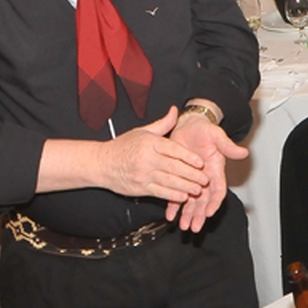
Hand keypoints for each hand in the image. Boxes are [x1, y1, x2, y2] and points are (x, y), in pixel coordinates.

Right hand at [97, 107, 213, 204]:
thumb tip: (175, 110)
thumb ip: (162, 124)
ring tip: (198, 189)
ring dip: (185, 186)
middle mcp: (147, 159)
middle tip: (205, 179)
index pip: (173, 150)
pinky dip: (172, 195)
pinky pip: (159, 192)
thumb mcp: (142, 131)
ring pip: (168, 181)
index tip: (201, 162)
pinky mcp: (139, 188)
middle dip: (192, 174)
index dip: (189, 157)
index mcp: (150, 143)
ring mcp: (143, 174)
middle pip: (174, 167)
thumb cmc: (124, 146)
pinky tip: (183, 196)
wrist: (102, 163)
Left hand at [164, 107, 249, 231]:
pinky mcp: (179, 178)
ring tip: (185, 227)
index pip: (218, 190)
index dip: (214, 202)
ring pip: (191, 202)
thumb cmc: (204, 130)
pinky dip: (174, 206)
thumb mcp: (216, 135)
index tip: (210, 212)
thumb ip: (228, 146)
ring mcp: (191, 180)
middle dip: (200, 215)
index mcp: (215, 170)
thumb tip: (243, 152)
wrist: (188, 125)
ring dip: (188, 214)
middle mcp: (205, 178)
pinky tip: (170, 216)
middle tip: (195, 227)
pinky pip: (176, 195)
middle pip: (204, 201)